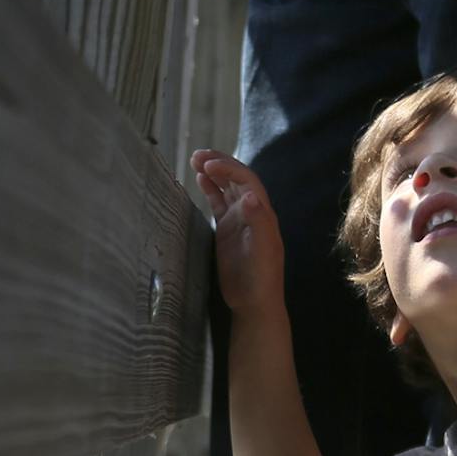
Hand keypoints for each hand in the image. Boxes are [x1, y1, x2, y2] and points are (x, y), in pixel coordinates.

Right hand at [190, 149, 283, 318]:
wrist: (254, 301)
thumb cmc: (261, 277)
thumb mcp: (262, 250)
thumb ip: (258, 222)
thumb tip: (249, 195)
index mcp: (262, 212)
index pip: (246, 180)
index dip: (228, 168)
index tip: (208, 165)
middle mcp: (251, 211)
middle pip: (236, 178)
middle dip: (219, 163)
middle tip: (198, 155)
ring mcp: (238, 219)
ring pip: (226, 188)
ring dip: (213, 172)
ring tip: (195, 160)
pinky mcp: (227, 230)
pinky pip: (218, 203)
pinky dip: (210, 189)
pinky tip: (199, 179)